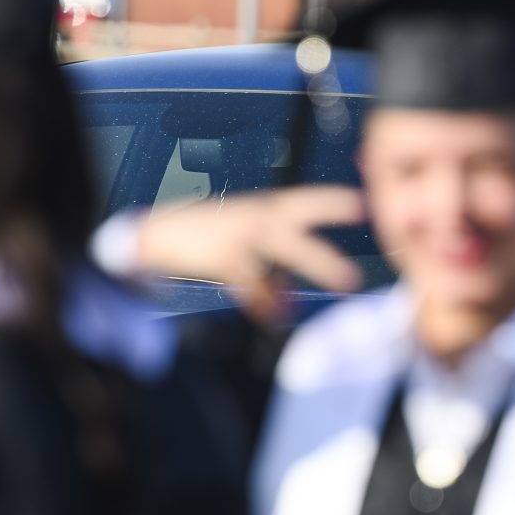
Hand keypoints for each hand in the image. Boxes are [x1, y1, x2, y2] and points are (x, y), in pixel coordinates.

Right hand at [132, 186, 365, 322]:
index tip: (361, 204)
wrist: (151, 235)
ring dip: (318, 262)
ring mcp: (237, 232)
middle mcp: (252, 216)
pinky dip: (266, 298)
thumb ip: (266, 270)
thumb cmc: (198, 239)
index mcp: (259, 209)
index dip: (330, 201)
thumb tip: (290, 297)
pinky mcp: (220, 254)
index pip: (301, 199)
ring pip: (284, 244)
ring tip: (345, 281)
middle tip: (362, 233)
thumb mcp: (238, 247)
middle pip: (299, 214)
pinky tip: (279, 314)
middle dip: (332, 224)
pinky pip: (251, 278)